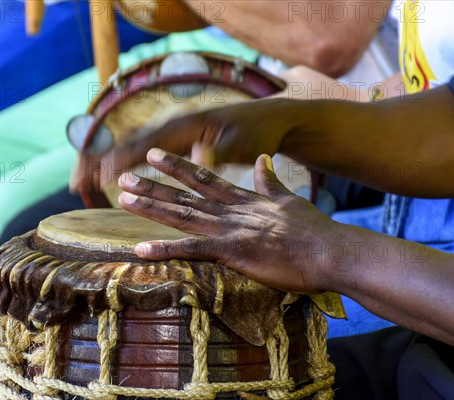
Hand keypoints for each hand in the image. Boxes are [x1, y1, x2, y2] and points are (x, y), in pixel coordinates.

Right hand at [75, 98, 292, 195]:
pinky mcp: (178, 144)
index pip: (145, 144)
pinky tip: (111, 177)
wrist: (270, 118)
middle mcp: (175, 128)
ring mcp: (174, 135)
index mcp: (187, 126)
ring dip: (105, 164)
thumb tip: (196, 161)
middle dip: (100, 162)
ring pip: (132, 149)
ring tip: (80, 181)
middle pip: (129, 145)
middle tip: (74, 181)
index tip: (99, 176)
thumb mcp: (241, 142)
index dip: (120, 160)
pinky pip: (143, 154)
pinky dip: (123, 165)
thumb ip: (218, 153)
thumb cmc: (257, 131)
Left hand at [117, 148, 341, 293]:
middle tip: (125, 177)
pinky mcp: (233, 252)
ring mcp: (230, 230)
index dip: (177, 167)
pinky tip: (141, 250)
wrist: (329, 249)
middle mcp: (231, 211)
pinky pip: (192, 250)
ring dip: (151, 207)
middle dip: (153, 186)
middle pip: (185, 195)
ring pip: (183, 215)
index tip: (155, 156)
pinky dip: (166, 249)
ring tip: (124, 199)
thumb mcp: (288, 198)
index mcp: (243, 199)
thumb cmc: (313, 230)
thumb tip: (263, 160)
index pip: (204, 178)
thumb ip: (269, 180)